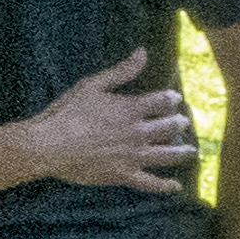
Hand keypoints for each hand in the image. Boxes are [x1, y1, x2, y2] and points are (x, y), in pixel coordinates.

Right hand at [28, 57, 201, 195]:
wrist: (48, 145)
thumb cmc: (67, 112)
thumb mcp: (92, 85)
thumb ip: (121, 71)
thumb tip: (143, 52)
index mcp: (131, 109)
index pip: (164, 101)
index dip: (172, 99)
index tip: (174, 99)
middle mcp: (138, 133)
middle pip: (171, 127)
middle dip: (180, 123)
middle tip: (183, 123)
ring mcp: (133, 156)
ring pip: (168, 154)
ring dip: (182, 152)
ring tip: (191, 151)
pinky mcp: (124, 175)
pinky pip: (150, 183)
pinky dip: (164, 186)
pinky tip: (175, 186)